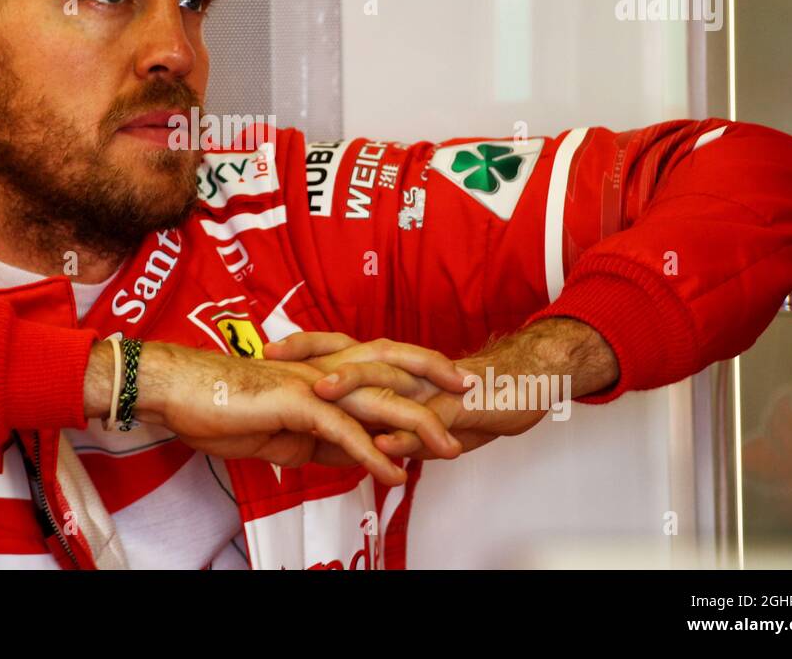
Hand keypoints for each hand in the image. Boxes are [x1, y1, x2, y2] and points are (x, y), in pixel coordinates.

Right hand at [123, 342, 458, 485]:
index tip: (449, 387)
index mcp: (321, 372)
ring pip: (377, 401)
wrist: (179, 390)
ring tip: (448, 449)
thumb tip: (352, 456)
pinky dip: (371, 454)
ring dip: (416, 426)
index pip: (380, 365)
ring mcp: (311, 385)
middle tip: (472, 398)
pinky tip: (392, 473)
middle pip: (392, 368)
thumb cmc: (221, 404)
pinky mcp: (295, 405)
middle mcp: (323, 371)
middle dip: (435, 382)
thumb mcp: (283, 429)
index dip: (417, 371)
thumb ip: (321, 439)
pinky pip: (343, 432)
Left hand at [264, 319, 612, 458]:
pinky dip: (404, 434)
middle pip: (354, 355)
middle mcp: (406, 370)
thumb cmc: (470, 399)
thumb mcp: (421, 413)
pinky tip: (383, 443)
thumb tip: (365, 442)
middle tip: (275, 360)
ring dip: (354, 388)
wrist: (525, 387)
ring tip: (322, 395)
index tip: (266, 349)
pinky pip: (427, 420)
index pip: (341, 348)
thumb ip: (391, 424)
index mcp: (393, 367)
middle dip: (312, 356)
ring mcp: (430, 388)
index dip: (305, 346)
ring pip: (388, 383)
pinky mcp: (457, 409)